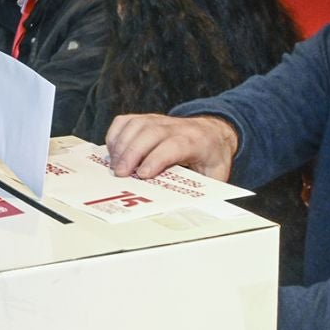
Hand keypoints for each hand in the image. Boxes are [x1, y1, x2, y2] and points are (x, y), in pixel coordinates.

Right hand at [104, 113, 238, 179]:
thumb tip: (189, 211)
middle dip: (132, 153)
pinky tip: (113, 153)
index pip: (174, 145)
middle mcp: (177, 127)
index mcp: (197, 141)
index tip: (143, 174)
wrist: (213, 132)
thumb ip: (204, 190)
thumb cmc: (212, 157)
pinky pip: (126, 121)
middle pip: (150, 132)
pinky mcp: (147, 119)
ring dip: (121, 145)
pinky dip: (115, 136)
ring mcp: (160, 120)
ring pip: (135, 125)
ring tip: (114, 167)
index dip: (156, 158)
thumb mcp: (216, 175)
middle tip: (120, 175)